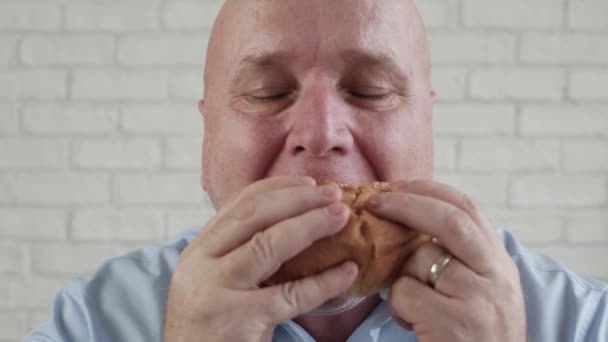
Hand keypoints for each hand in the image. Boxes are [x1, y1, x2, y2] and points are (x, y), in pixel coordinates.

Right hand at [163, 176, 357, 341]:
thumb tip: (292, 221)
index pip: (239, 204)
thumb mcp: (214, 281)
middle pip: (254, 216)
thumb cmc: (210, 327)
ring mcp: (216, 291)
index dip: (278, 188)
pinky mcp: (238, 320)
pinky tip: (347, 271)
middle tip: (333, 194)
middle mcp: (201, 264)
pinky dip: (323, 281)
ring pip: (268, 245)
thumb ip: (239, 252)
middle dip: (298, 199)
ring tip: (342, 217)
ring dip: (311, 225)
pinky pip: (290, 295)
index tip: (310, 183)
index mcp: (198, 250)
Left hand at [367, 179, 525, 340]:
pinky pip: (406, 293)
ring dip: (402, 276)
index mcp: (499, 261)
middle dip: (406, 204)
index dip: (428, 189)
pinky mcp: (457, 322)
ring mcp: (479, 297)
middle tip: (374, 201)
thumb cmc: (476, 333)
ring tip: (414, 304)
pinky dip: (398, 305)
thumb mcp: (479, 287)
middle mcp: (495, 274)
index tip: (397, 185)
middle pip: (448, 220)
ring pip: (420, 260)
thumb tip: (406, 217)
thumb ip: (457, 255)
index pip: (466, 207)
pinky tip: (414, 323)